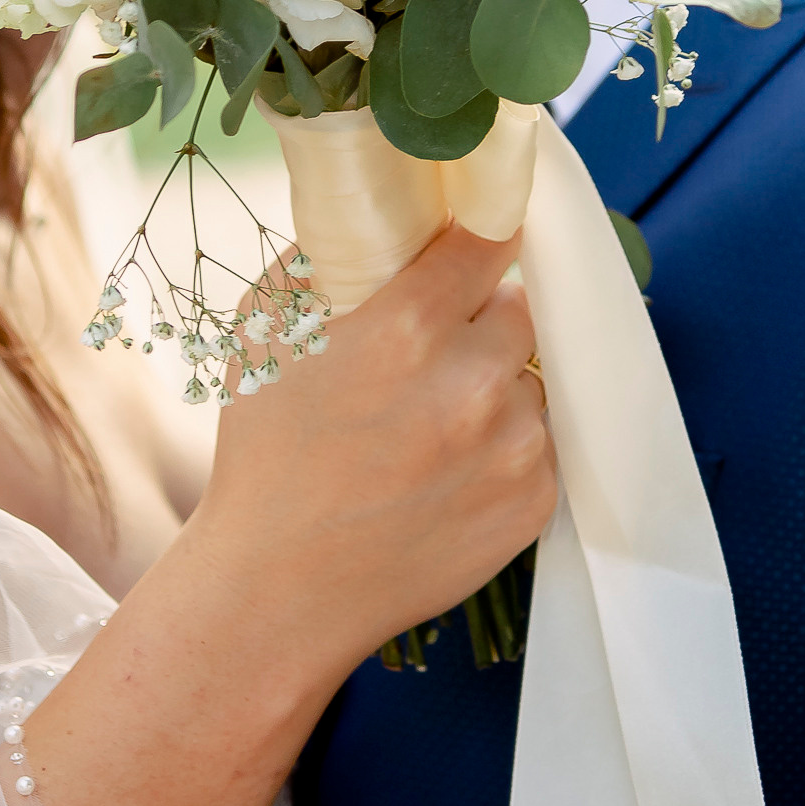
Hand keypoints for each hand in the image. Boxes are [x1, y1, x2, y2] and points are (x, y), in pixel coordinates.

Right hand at [181, 220, 554, 680]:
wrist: (279, 589)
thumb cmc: (263, 456)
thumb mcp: (267, 333)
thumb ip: (330, 262)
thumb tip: (382, 216)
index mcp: (407, 328)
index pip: (490, 240)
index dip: (480, 236)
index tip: (476, 239)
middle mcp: (473, 384)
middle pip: (518, 309)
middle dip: (482, 319)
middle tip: (437, 350)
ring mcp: (513, 449)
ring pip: (531, 381)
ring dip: (496, 388)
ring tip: (434, 424)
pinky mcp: (533, 503)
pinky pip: (540, 445)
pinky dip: (505, 447)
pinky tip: (447, 469)